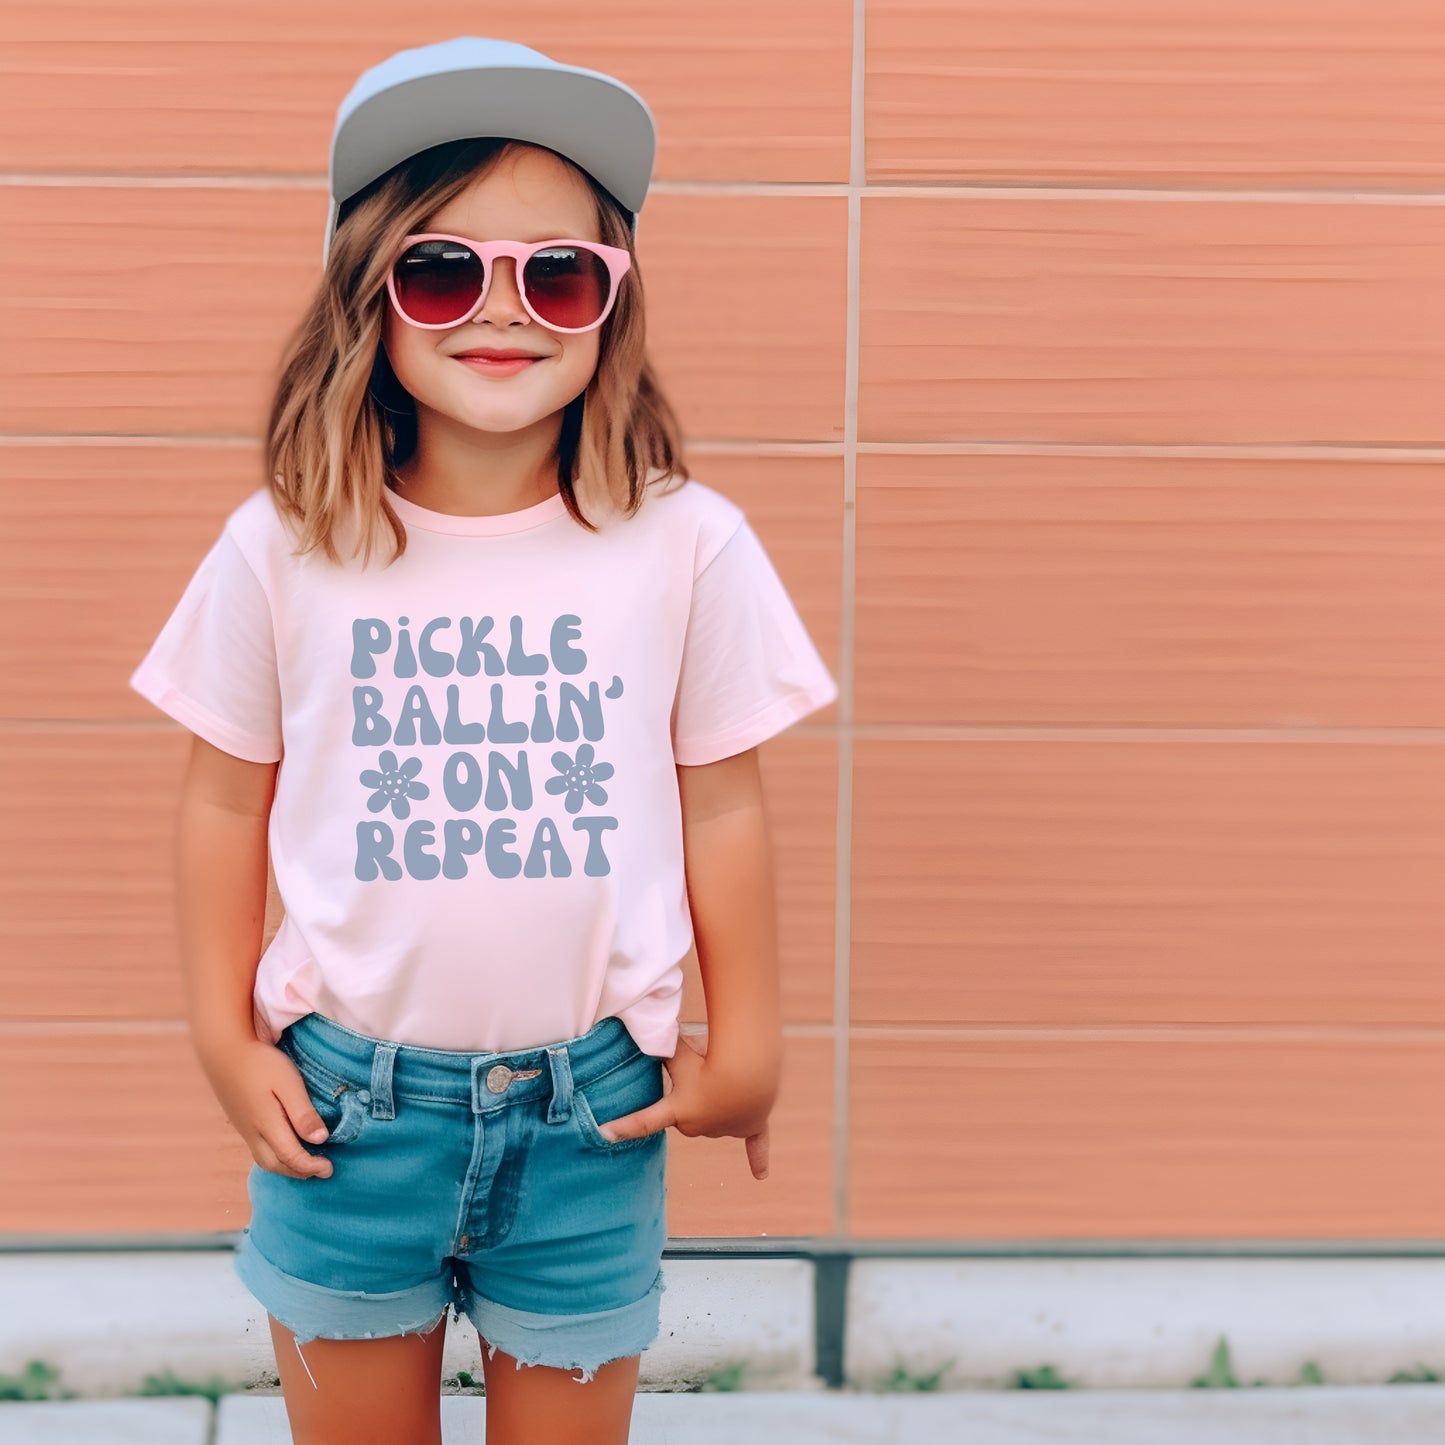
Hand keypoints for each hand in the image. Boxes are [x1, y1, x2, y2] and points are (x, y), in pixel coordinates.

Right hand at [194, 1034, 336, 1179]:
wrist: (224, 1052)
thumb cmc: (261, 1064)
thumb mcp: (288, 1084)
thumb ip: (302, 1113)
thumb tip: (320, 1139)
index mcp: (266, 1125)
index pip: (290, 1157)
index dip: (311, 1166)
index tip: (329, 1168)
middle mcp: (253, 1133)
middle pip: (276, 1165)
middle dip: (299, 1172)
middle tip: (322, 1170)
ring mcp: (244, 1129)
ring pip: (265, 1160)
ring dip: (287, 1167)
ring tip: (307, 1164)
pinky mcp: (241, 1122)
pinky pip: (259, 1150)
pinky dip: (276, 1158)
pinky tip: (286, 1148)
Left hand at [597, 1027, 773, 1180]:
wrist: (746, 1072)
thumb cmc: (709, 1059)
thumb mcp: (680, 1049)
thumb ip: (662, 1045)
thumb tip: (645, 1031)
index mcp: (678, 1112)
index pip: (643, 1121)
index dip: (622, 1128)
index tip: (602, 1135)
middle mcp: (698, 1128)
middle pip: (691, 1109)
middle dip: (695, 1089)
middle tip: (705, 1062)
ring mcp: (726, 1129)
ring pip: (720, 1112)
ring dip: (723, 1092)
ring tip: (730, 1066)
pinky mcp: (751, 1126)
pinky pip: (755, 1145)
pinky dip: (757, 1159)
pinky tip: (760, 1175)